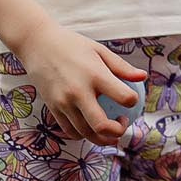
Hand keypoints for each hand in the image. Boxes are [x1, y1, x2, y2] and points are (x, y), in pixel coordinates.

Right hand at [17, 18, 146, 143]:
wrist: (37, 44)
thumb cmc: (72, 45)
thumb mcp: (99, 50)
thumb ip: (122, 67)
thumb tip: (143, 77)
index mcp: (95, 75)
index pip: (124, 97)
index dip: (132, 102)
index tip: (131, 100)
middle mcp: (79, 92)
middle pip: (102, 125)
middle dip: (117, 132)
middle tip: (123, 125)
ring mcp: (63, 102)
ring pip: (85, 133)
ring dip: (101, 137)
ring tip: (109, 131)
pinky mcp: (52, 108)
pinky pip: (69, 130)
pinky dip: (83, 134)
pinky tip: (90, 128)